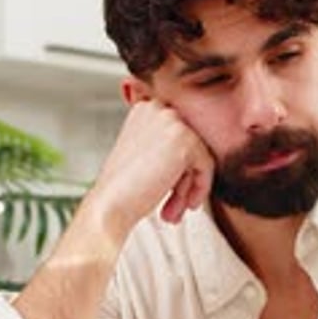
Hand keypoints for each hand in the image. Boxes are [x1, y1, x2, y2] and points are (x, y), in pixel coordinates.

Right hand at [91, 98, 214, 234]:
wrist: (110, 205)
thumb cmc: (123, 189)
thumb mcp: (144, 157)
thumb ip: (166, 147)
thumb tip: (197, 157)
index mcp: (145, 109)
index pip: (179, 137)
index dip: (176, 168)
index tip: (169, 191)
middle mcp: (157, 108)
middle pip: (191, 145)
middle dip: (183, 179)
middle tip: (173, 205)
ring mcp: (171, 121)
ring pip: (199, 156)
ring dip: (188, 186)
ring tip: (174, 209)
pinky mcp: (185, 140)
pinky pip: (207, 165)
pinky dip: (200, 187)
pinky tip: (184, 204)